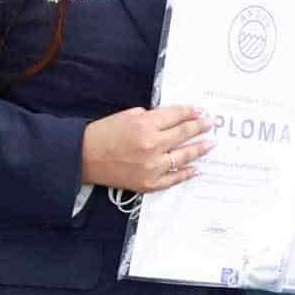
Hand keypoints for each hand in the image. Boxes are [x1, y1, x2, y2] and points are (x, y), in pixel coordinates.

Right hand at [81, 105, 213, 191]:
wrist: (84, 158)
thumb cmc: (104, 133)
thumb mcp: (129, 115)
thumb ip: (153, 117)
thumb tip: (176, 118)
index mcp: (146, 125)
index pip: (176, 116)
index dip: (190, 112)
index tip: (200, 111)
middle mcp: (152, 145)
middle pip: (184, 133)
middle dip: (200, 127)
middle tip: (211, 123)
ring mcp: (152, 166)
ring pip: (184, 156)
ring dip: (200, 148)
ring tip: (210, 143)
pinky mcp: (148, 183)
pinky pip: (174, 178)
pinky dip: (187, 173)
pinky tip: (196, 168)